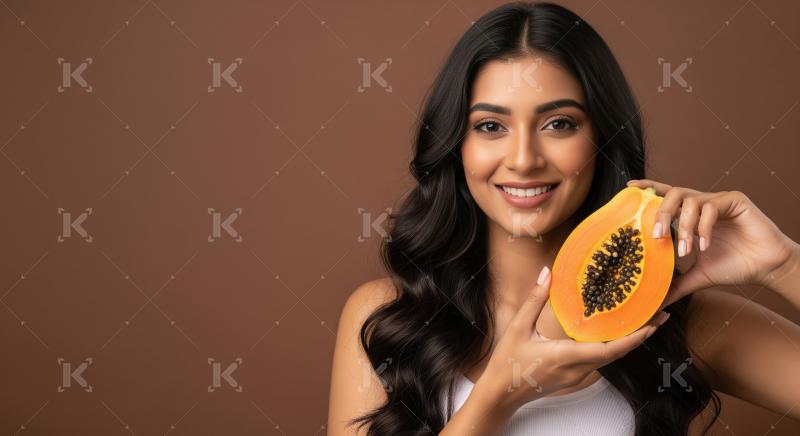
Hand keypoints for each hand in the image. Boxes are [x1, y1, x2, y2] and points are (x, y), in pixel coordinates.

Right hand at [479, 265, 669, 411]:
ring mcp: (577, 376)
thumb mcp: (518, 327)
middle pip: (618, 353)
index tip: (652, 325)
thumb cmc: (507, 363)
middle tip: (660, 315)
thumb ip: (535, 300)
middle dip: (641, 336)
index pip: (609, 349)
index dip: (634, 339)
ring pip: (611, 358)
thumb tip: (548, 274)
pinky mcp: (575, 377)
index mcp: (566, 356)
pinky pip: (600, 361)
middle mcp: (578, 369)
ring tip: (644, 320)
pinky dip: (614, 347)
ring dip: (629, 341)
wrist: (501, 394)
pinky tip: (616, 333)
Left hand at [627, 179, 797, 307]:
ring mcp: (719, 200)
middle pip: (674, 194)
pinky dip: (703, 228)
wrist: (766, 269)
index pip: (667, 196)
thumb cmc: (734, 267)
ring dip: (684, 227)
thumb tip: (656, 302)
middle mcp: (703, 203)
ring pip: (690, 200)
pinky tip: (704, 247)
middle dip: (661, 213)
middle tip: (656, 235)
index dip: (649, 188)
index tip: (629, 188)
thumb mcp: (698, 276)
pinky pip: (711, 207)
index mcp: (691, 215)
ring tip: (686, 251)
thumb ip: (676, 284)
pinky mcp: (735, 200)